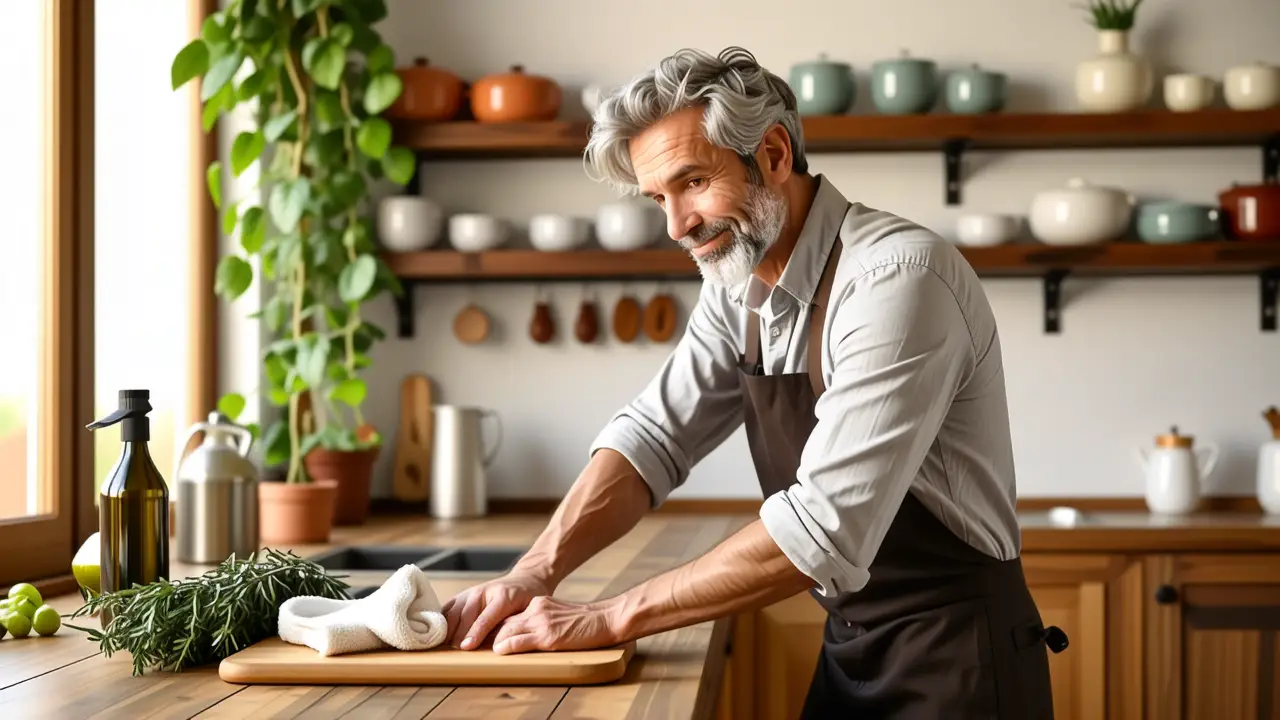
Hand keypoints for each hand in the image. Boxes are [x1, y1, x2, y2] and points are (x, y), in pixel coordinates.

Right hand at [442, 572, 550, 649]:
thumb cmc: (527, 599)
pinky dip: (443, 621)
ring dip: (448, 629)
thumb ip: (514, 625)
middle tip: (454, 652)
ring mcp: (471, 592)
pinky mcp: (463, 595)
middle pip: (464, 615)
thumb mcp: (528, 611)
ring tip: (445, 646)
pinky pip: (448, 608)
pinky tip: (441, 633)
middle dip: (458, 634)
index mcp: (502, 596)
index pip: (485, 618)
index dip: (474, 633)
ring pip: (453, 611)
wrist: (525, 580)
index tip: (466, 647)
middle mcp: (483, 591)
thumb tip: (500, 644)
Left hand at [491, 595, 622, 654]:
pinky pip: (519, 641)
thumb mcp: (559, 614)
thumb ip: (543, 619)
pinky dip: (506, 647)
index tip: (486, 636)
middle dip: (489, 634)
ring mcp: (541, 622)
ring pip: (507, 631)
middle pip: (504, 622)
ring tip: (485, 650)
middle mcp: (536, 609)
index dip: (496, 627)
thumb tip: (527, 632)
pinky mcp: (548, 636)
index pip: (510, 615)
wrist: (606, 619)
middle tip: (477, 643)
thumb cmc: (587, 621)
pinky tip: (499, 651)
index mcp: (539, 603)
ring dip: (494, 642)